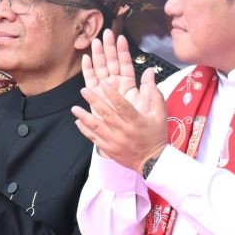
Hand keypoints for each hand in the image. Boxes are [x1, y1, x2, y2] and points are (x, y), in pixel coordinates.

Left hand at [74, 34, 167, 171]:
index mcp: (137, 121)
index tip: (103, 83)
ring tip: (74, 108)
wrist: (152, 161)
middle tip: (84, 90)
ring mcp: (115, 141)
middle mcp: (124, 131)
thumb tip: (150, 73)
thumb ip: (155, 94)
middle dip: (94, 101)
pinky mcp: (108, 149)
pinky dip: (85, 130)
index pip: (123, 106)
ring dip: (84, 117)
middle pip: (107, 114)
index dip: (113, 94)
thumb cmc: (155, 135)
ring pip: (97, 127)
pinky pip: (94, 139)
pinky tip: (78, 122)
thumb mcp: (160, 115)